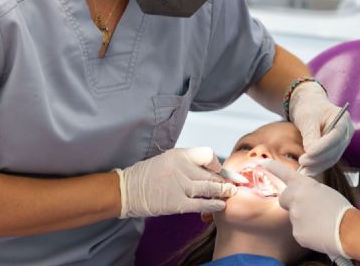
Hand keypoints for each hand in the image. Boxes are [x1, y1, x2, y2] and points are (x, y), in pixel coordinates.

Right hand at [115, 147, 236, 217]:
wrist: (127, 190)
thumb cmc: (147, 174)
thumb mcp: (167, 158)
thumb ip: (187, 161)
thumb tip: (209, 167)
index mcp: (178, 154)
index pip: (207, 154)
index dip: (216, 163)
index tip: (220, 170)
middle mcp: (180, 168)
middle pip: (210, 173)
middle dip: (224, 179)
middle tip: (232, 184)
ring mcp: (179, 185)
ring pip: (208, 187)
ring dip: (223, 191)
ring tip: (231, 193)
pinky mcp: (176, 202)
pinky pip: (200, 203)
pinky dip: (213, 204)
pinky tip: (221, 205)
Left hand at [262, 159, 352, 259]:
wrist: (348, 231)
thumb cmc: (341, 209)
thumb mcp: (324, 191)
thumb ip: (309, 191)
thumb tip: (303, 197)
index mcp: (304, 185)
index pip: (285, 173)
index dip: (273, 167)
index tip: (263, 162)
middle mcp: (295, 198)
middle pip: (284, 199)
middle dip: (290, 203)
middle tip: (307, 208)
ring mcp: (294, 217)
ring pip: (295, 217)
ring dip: (304, 219)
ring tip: (322, 222)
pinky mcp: (297, 233)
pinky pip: (299, 231)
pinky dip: (308, 233)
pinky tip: (320, 232)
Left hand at [289, 82, 353, 174]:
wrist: (310, 106)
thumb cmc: (309, 108)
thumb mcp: (307, 118)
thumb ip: (310, 135)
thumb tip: (310, 153)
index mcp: (343, 120)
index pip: (336, 136)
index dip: (323, 147)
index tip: (308, 153)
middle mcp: (346, 133)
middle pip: (335, 149)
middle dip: (318, 158)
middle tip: (302, 162)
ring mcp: (343, 143)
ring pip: (332, 158)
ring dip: (317, 166)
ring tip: (302, 171)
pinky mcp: (335, 150)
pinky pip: (328, 161)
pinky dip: (317, 167)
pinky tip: (306, 171)